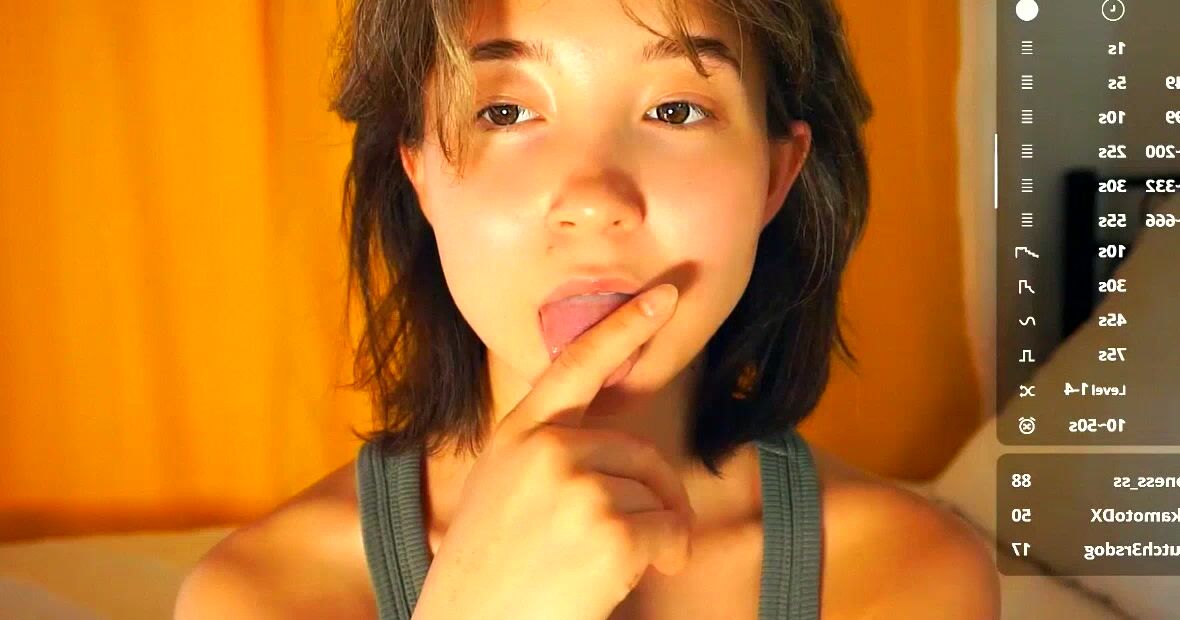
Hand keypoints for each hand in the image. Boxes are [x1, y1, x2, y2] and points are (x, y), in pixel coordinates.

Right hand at [412, 283, 692, 619]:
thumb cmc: (488, 573)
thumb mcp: (502, 492)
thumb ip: (544, 455)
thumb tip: (610, 447)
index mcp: (518, 436)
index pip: (576, 366)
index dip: (624, 327)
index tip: (665, 297)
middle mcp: (546, 450)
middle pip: (640, 451)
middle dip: (654, 496)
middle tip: (640, 540)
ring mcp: (576, 485)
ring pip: (657, 495)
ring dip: (655, 535)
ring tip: (607, 568)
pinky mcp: (607, 527)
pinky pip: (671, 531)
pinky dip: (666, 557)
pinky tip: (626, 580)